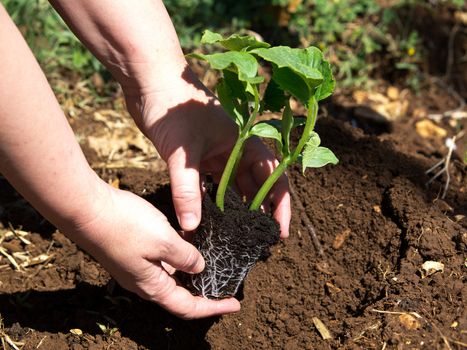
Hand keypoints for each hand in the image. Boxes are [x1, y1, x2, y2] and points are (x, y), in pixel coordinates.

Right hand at [67, 183, 239, 318]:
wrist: (87, 209)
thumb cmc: (125, 226)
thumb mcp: (164, 241)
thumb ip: (185, 257)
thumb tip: (199, 268)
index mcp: (153, 286)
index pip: (188, 307)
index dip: (213, 308)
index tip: (234, 304)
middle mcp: (145, 282)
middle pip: (180, 295)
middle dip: (205, 291)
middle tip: (226, 284)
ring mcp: (137, 268)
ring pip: (172, 276)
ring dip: (193, 271)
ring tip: (214, 261)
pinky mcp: (133, 252)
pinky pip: (162, 261)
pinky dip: (179, 255)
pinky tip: (190, 241)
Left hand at [124, 67, 290, 236]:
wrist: (148, 80)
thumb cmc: (173, 107)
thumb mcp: (183, 152)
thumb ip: (187, 190)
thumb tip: (192, 227)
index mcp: (245, 142)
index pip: (273, 176)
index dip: (280, 205)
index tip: (280, 231)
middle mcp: (235, 150)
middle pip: (254, 186)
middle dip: (259, 213)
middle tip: (259, 241)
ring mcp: (216, 154)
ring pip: (232, 188)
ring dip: (234, 210)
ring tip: (236, 237)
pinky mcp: (197, 158)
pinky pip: (209, 185)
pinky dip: (209, 203)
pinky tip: (207, 221)